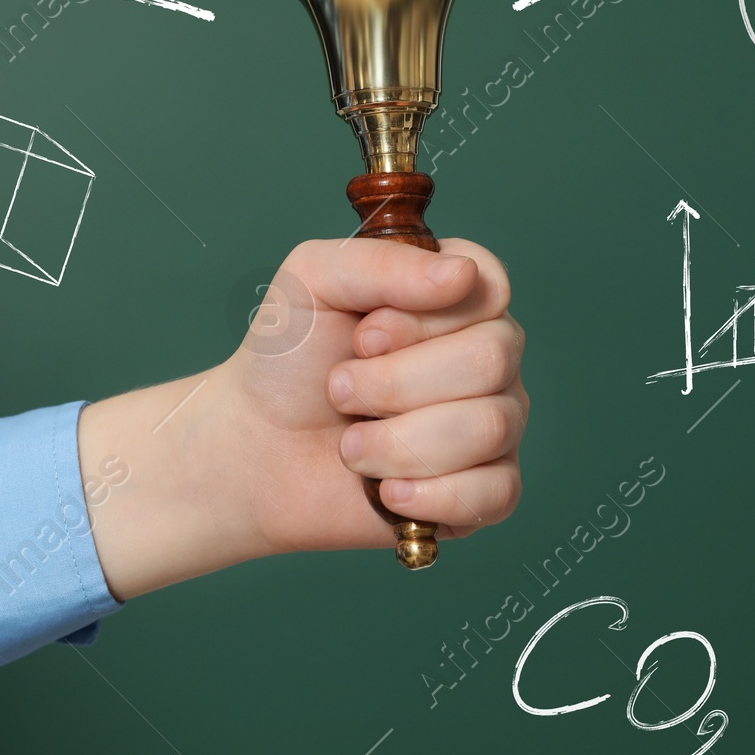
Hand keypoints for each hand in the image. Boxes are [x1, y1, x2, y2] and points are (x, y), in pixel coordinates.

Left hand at [77, 237, 524, 599]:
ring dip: (397, 443)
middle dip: (395, 384)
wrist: (257, 450)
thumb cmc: (290, 361)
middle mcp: (490, 354)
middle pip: (490, 360)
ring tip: (352, 445)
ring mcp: (495, 421)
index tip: (364, 335)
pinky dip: (427, 494)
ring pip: (489, 427)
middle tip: (341, 391)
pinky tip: (387, 489)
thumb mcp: (314, 281)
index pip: (489, 288)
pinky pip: (496, 493)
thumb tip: (462, 274)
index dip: (422, 319)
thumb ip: (383, 260)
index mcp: (458, 296)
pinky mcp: (488, 490)